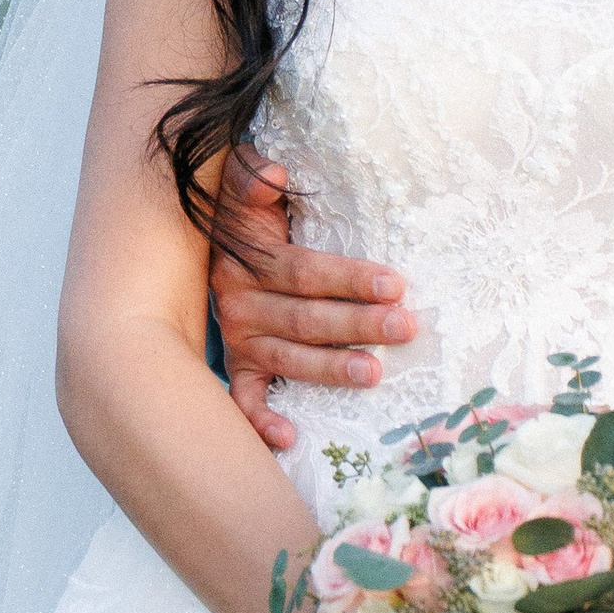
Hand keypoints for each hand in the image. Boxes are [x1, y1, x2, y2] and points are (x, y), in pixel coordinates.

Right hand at [209, 153, 416, 450]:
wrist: (208, 234)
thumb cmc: (247, 209)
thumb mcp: (245, 181)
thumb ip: (254, 174)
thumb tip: (275, 175)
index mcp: (247, 260)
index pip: (304, 273)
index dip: (348, 279)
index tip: (395, 284)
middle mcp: (239, 303)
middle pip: (305, 319)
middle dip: (358, 324)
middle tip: (405, 328)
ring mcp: (238, 339)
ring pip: (288, 359)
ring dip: (331, 369)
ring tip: (375, 373)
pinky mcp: (237, 365)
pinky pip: (244, 399)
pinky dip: (261, 421)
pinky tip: (290, 437)